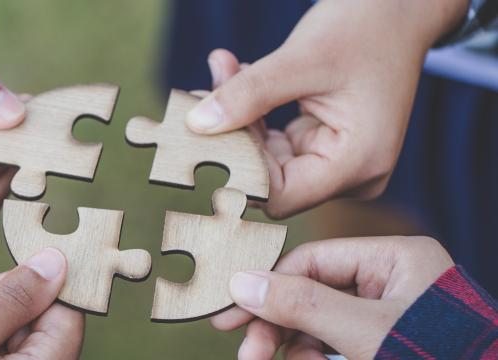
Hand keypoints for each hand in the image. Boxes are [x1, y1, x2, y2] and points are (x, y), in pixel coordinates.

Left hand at [185, 0, 467, 217]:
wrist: (398, 10)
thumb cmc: (364, 28)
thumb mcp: (301, 58)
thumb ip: (249, 94)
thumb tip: (196, 125)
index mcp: (358, 163)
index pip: (279, 196)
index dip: (237, 169)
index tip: (202, 131)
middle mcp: (352, 175)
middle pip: (269, 177)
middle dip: (233, 135)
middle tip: (202, 90)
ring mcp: (337, 162)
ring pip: (265, 158)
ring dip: (238, 117)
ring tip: (223, 69)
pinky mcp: (321, 146)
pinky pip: (273, 142)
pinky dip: (252, 111)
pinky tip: (238, 74)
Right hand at [211, 236, 453, 358]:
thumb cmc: (435, 357)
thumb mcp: (364, 333)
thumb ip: (302, 305)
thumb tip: (242, 282)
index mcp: (396, 258)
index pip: (313, 259)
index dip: (268, 284)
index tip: (232, 310)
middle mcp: (390, 279)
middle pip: (311, 292)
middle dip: (277, 324)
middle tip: (246, 352)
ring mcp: (386, 312)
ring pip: (317, 321)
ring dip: (293, 347)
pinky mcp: (382, 341)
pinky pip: (332, 342)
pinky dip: (312, 356)